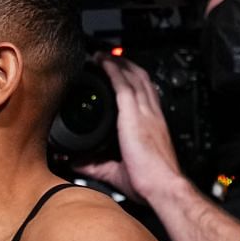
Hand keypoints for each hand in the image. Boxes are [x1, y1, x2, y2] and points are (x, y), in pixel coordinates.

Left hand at [75, 58, 183, 202]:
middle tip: (109, 57)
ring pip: (133, 78)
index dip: (134, 81)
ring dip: (118, 63)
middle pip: (141, 80)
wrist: (162, 185)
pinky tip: (103, 61)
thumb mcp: (117, 170)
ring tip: (102, 54)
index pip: (145, 95)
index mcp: (152, 125)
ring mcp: (145, 113)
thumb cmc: (149, 181)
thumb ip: (96, 164)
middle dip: (126, 66)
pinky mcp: (135, 115)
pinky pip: (124, 85)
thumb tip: (77, 163)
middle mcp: (151, 115)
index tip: (122, 74)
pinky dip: (114, 70)